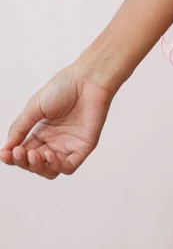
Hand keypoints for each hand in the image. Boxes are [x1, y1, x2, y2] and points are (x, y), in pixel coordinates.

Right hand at [0, 60, 115, 179]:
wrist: (88, 78)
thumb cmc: (64, 87)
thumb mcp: (34, 107)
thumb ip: (20, 129)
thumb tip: (5, 149)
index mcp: (42, 131)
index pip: (24, 152)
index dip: (13, 157)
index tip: (4, 154)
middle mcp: (54, 141)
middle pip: (34, 164)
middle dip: (24, 162)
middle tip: (19, 152)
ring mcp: (69, 145)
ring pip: (49, 170)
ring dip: (38, 167)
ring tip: (33, 154)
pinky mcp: (83, 147)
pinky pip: (68, 167)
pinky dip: (56, 166)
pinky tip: (49, 155)